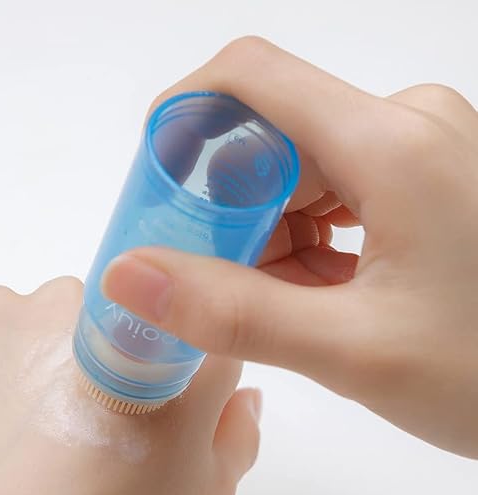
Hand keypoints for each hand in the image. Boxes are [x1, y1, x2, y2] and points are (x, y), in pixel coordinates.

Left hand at [0, 278, 260, 494]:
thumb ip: (237, 432)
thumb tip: (239, 395)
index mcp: (187, 348)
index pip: (201, 332)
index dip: (183, 376)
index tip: (159, 414)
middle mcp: (123, 305)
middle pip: (134, 318)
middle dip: (123, 361)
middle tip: (97, 428)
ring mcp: (48, 303)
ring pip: (70, 316)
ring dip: (65, 353)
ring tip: (44, 426)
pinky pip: (13, 317)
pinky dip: (14, 350)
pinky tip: (7, 407)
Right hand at [102, 37, 477, 458]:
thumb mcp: (351, 352)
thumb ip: (233, 313)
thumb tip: (127, 275)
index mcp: (393, 144)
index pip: (252, 79)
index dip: (184, 117)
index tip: (153, 183)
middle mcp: (408, 125)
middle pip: (274, 136)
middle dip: (227, 208)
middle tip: (213, 284)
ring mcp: (424, 151)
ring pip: (303, 172)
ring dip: (269, 235)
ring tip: (283, 308)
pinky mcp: (430, 181)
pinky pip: (340, 192)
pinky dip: (308, 242)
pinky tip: (319, 296)